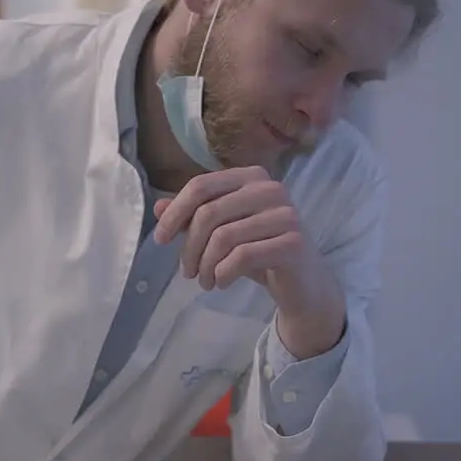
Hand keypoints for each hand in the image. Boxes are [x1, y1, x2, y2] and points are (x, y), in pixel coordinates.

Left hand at [153, 167, 306, 290]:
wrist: (303, 283)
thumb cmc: (260, 251)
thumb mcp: (223, 232)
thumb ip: (193, 217)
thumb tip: (157, 207)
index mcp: (250, 177)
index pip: (200, 186)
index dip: (175, 213)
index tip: (161, 239)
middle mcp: (270, 189)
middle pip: (208, 213)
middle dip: (190, 247)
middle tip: (187, 272)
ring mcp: (285, 214)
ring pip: (223, 237)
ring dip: (206, 265)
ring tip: (205, 281)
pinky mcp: (293, 242)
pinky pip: (242, 256)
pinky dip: (223, 273)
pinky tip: (221, 282)